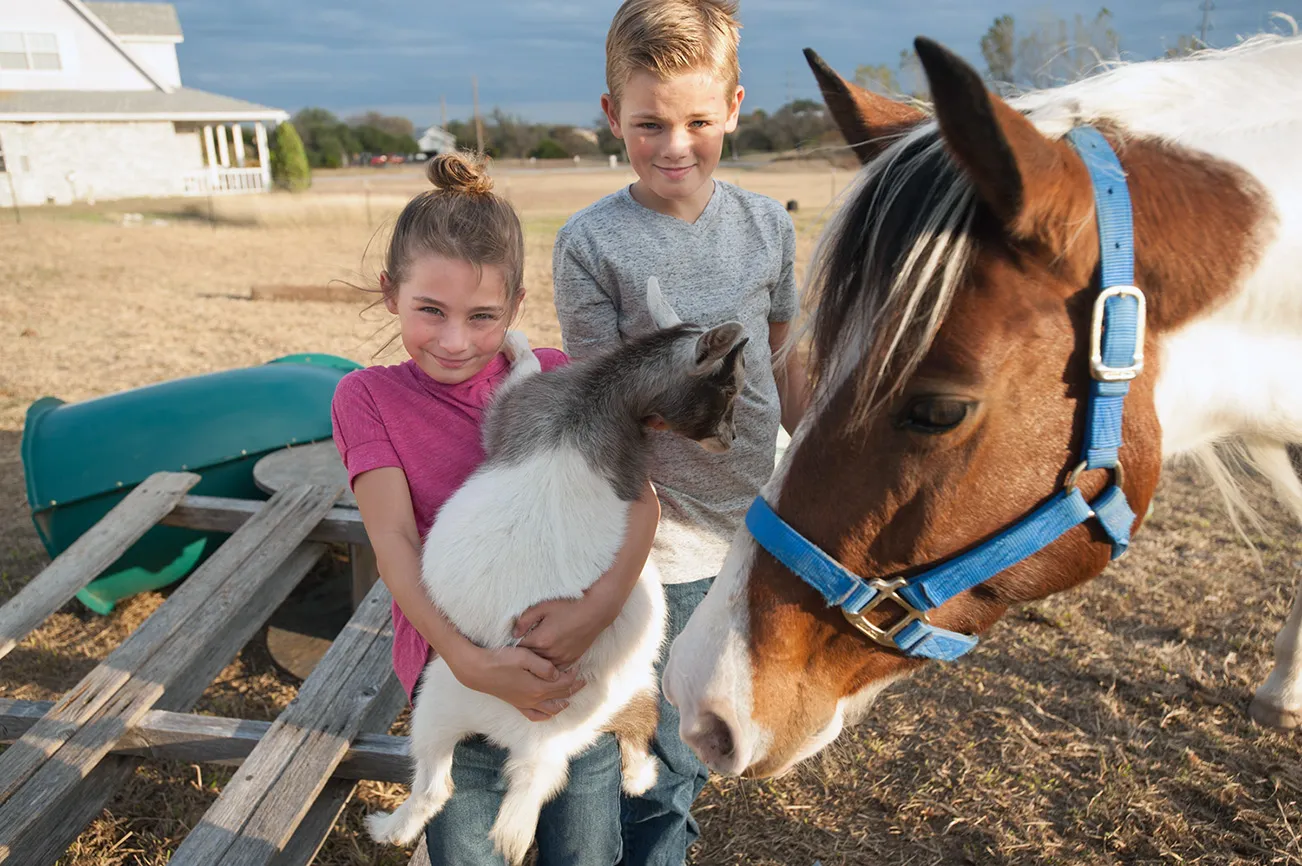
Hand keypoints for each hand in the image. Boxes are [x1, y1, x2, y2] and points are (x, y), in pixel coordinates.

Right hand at [450, 644, 584, 721]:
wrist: (477, 671)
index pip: (563, 684)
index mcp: (537, 687)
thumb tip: (558, 673)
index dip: (573, 676)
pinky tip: (550, 710)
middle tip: (582, 679)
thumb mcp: (524, 656)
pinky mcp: (517, 704)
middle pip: (560, 696)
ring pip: (551, 709)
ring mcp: (525, 704)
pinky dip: (546, 714)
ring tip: (570, 694)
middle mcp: (533, 699)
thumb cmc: (500, 660)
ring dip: (563, 702)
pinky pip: (536, 716)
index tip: (578, 666)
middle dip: (573, 688)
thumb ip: (543, 666)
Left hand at [514, 595, 613, 668]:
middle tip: (521, 650)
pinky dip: (550, 665)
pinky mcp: (570, 661)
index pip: (519, 649)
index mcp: (540, 640)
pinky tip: (547, 660)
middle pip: (530, 660)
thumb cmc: (568, 607)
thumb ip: (525, 619)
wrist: (593, 613)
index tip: (513, 644)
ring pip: (542, 667)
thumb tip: (514, 633)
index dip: (515, 646)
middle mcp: (550, 653)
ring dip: (537, 662)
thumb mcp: (543, 607)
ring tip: (533, 656)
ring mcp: (561, 659)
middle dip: (524, 655)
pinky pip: (555, 669)